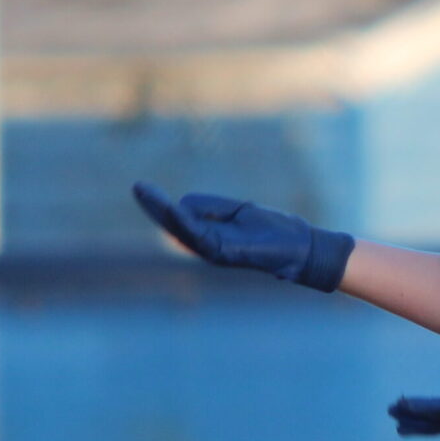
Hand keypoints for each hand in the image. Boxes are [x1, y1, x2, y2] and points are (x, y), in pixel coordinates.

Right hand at [132, 183, 353, 292]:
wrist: (302, 248)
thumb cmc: (275, 231)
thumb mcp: (237, 211)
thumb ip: (210, 207)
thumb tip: (183, 203)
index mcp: (212, 237)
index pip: (180, 221)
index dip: (160, 206)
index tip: (142, 188)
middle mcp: (211, 248)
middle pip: (176, 227)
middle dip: (156, 208)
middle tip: (137, 187)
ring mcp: (219, 252)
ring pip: (185, 232)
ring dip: (165, 214)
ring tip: (146, 194)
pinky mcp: (230, 253)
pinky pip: (203, 237)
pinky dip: (187, 223)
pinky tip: (174, 209)